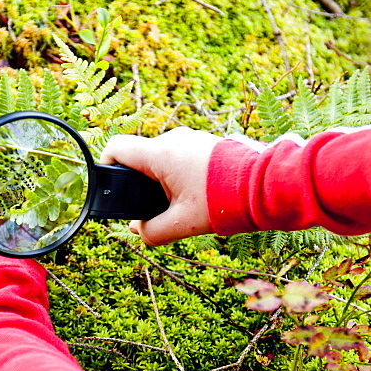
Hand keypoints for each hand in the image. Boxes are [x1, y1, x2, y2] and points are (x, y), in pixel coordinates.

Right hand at [100, 127, 221, 245]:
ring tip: (179, 206)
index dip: (105, 165)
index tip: (110, 186)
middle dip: (138, 183)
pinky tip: (194, 196)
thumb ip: (152, 232)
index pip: (116, 147)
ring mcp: (190, 139)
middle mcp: (172, 140)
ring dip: (162, 181)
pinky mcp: (205, 143)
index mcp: (159, 154)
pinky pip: (180, 157)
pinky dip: (179, 175)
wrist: (265, 185)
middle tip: (149, 208)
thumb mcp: (183, 224)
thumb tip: (138, 230)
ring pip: (162, 158)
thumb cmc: (223, 200)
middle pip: (139, 157)